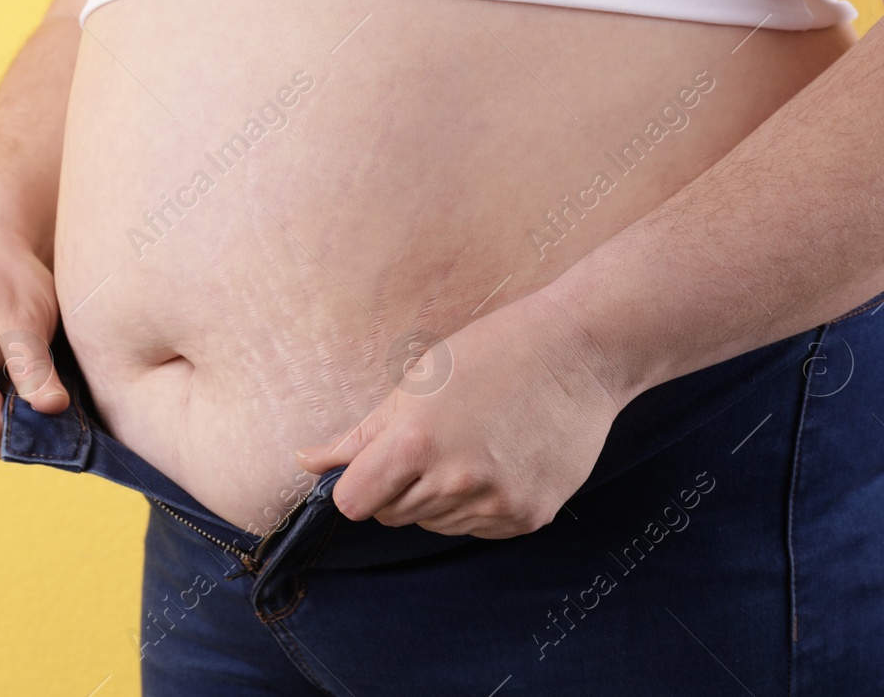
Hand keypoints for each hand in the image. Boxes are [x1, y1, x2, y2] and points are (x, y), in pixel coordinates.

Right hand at [0, 227, 67, 456]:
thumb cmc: (9, 278)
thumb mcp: (27, 317)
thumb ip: (35, 366)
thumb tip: (53, 410)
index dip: (33, 427)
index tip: (66, 409)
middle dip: (27, 427)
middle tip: (61, 395)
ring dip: (18, 422)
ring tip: (40, 383)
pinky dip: (8, 416)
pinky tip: (24, 386)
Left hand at [295, 292, 629, 537]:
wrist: (577, 354)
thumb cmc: (490, 354)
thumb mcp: (414, 384)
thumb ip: (358, 436)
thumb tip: (305, 463)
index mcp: (416, 443)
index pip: (353, 502)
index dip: (356, 486)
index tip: (371, 468)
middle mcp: (455, 481)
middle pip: (392, 515)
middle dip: (397, 487)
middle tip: (430, 443)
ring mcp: (495, 504)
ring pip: (434, 524)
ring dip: (437, 497)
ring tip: (468, 446)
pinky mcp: (528, 517)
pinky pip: (477, 529)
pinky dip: (476, 505)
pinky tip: (497, 462)